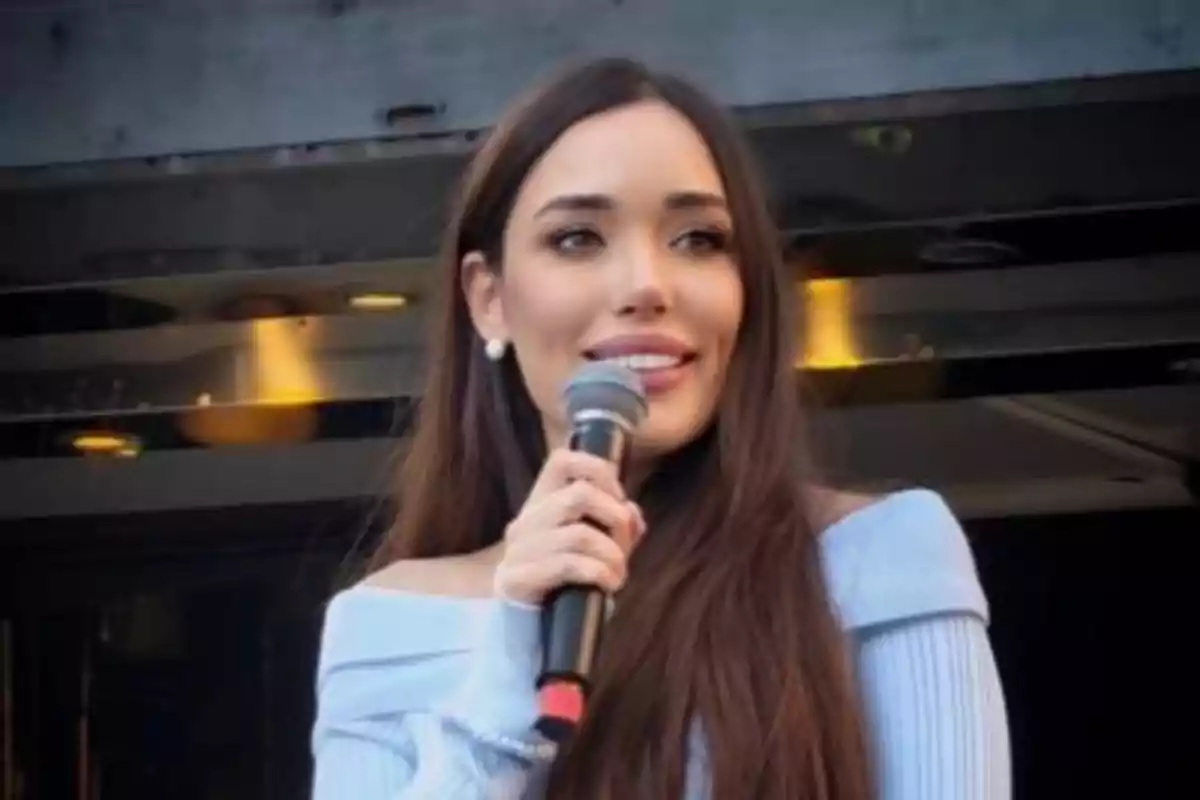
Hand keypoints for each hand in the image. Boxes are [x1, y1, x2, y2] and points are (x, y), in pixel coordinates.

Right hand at [494, 448, 644, 605]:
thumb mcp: (595, 545)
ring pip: (579, 534)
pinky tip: (608, 585)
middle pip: (579, 495)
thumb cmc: (566, 578)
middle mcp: (526, 519)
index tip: (619, 499)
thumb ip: (616, 524)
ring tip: (618, 573)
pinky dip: (599, 574)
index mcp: (541, 502)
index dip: (597, 470)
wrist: (529, 625)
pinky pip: (568, 565)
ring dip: (611, 555)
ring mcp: (518, 549)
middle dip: (615, 518)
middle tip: (624, 545)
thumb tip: (632, 512)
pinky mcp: (517, 578)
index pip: (562, 460)